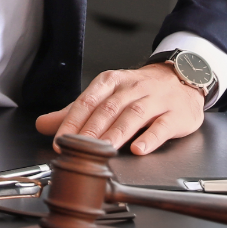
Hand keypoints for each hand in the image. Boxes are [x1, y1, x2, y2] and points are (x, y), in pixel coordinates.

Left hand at [35, 64, 205, 154]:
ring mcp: (156, 100)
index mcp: (112, 82)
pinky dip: (150, 138)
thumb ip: (76, 112)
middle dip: (92, 129)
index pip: (88, 101)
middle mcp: (133, 88)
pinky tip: (139, 149)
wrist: (182, 78)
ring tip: (105, 149)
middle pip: (109, 108)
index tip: (61, 139)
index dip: (73, 120)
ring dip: (117, 133)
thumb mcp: (107, 95)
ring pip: (134, 115)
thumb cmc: (140, 91)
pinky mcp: (176, 114)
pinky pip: (163, 126)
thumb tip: (44, 124)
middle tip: (79, 147)